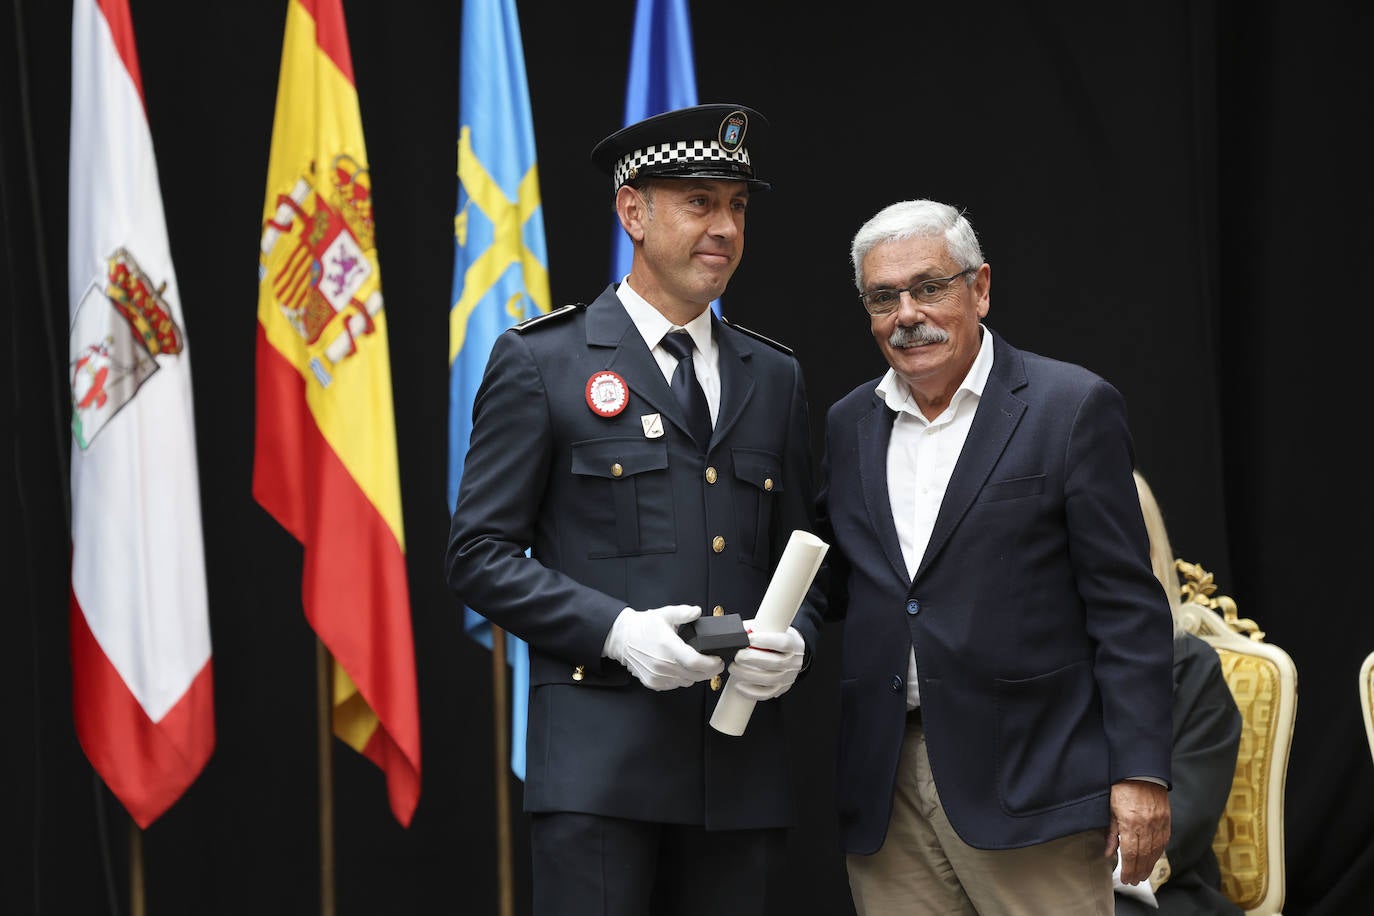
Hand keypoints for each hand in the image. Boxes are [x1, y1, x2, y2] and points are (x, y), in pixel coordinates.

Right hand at [603, 605, 723, 690]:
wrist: (622, 638)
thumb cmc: (643, 626)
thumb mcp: (664, 614)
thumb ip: (682, 613)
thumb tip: (697, 611)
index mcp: (668, 646)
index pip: (695, 662)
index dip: (711, 664)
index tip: (719, 659)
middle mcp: (663, 664)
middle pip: (695, 675)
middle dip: (710, 671)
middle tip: (715, 664)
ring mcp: (657, 676)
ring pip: (687, 682)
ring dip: (696, 676)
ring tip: (699, 665)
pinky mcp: (653, 683)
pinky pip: (675, 685)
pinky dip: (683, 679)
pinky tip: (682, 669)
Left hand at [726, 622, 804, 700]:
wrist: (793, 653)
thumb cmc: (778, 639)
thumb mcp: (774, 629)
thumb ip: (758, 628)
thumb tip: (738, 630)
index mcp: (794, 644)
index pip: (783, 643)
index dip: (765, 641)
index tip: (748, 638)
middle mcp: (794, 662)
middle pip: (775, 663)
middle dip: (752, 659)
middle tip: (737, 655)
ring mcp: (788, 677)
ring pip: (769, 679)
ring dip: (748, 675)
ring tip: (733, 668)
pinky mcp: (781, 688)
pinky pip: (766, 694)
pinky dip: (751, 692)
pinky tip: (739, 686)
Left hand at [1105, 779, 1170, 885]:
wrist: (1142, 771)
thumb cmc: (1122, 788)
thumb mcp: (1111, 809)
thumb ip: (1112, 832)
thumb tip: (1109, 852)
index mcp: (1130, 822)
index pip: (1131, 853)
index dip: (1129, 868)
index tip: (1126, 878)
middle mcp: (1146, 825)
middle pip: (1144, 855)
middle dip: (1138, 871)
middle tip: (1134, 881)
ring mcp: (1158, 823)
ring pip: (1155, 851)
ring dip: (1149, 865)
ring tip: (1143, 875)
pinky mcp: (1166, 819)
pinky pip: (1164, 841)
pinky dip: (1158, 853)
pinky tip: (1154, 860)